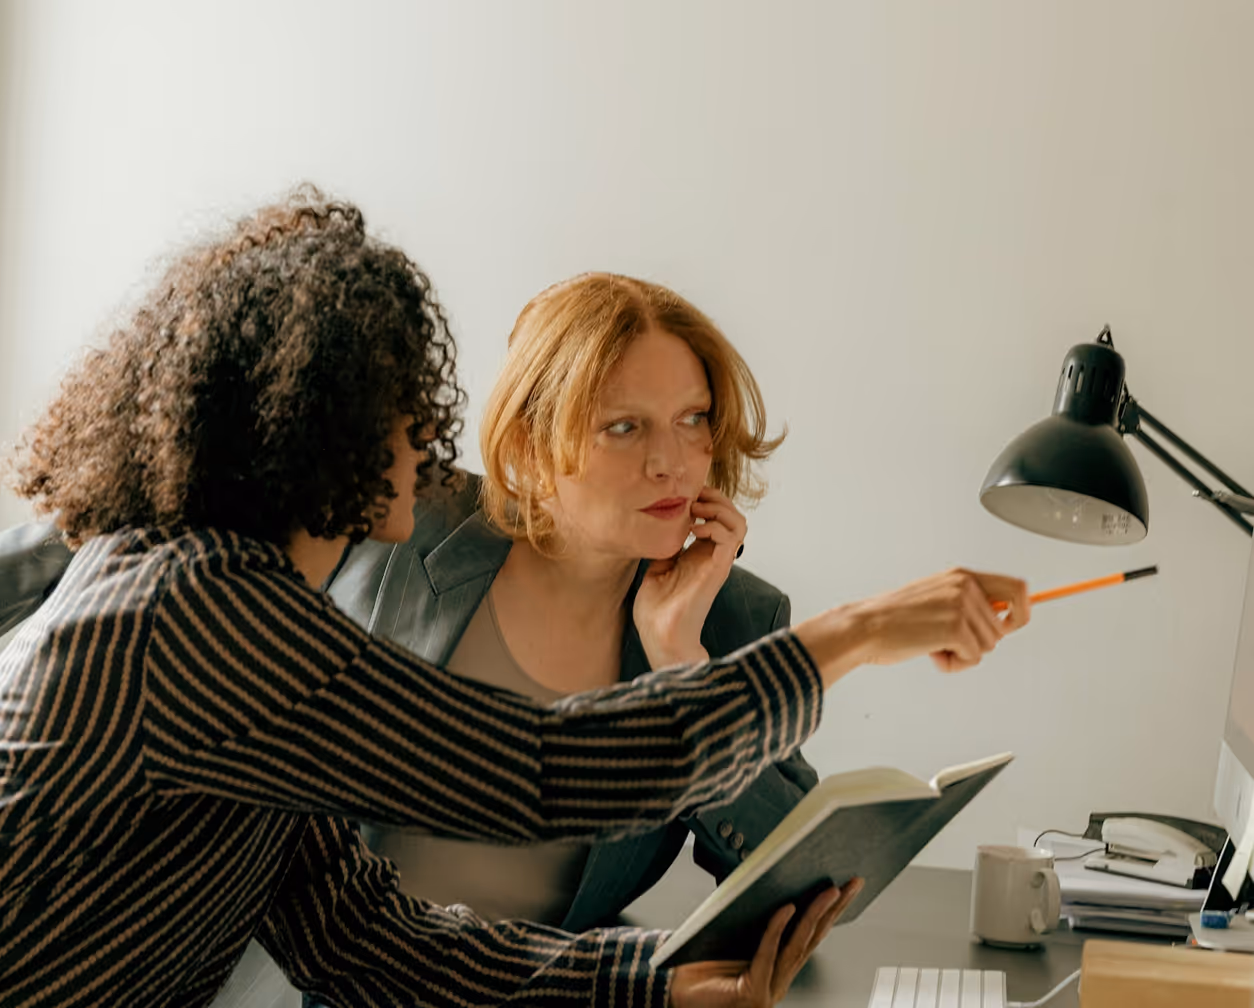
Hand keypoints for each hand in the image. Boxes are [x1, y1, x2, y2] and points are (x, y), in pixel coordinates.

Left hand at [633, 487, 746, 667]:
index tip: (684, 495)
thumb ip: (664, 548)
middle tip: (693, 497)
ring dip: (719, 508)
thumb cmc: (656, 609)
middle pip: (733, 515)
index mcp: (700, 554)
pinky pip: (730, 538)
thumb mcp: (656, 568)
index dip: (705, 499)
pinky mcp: (717, 570)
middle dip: (715, 498)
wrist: (659, 635)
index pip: (717, 517)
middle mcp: (713, 556)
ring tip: (696, 511)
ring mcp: (717, 563)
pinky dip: (715, 525)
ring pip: (739, 523)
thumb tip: (658, 528)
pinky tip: (694, 529)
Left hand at [668, 879, 863, 1007]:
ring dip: (814, 915)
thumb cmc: (700, 964)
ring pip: (797, 947)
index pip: (811, 935)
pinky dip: (777, 930)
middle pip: (812, 939)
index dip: (831, 912)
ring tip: (828, 891)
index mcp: (778, 965)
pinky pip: (768, 955)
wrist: (675, 991)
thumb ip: (748, 910)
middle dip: (834, 910)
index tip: (846, 887)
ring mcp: (769, 988)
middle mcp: (779, 978)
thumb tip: (757, 873)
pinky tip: (786, 909)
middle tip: (850, 884)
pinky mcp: (753, 993)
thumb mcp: (731, 931)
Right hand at [794, 568, 1029, 686]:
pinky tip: (931, 653)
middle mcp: (965, 586)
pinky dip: (953, 663)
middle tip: (954, 642)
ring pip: (989, 644)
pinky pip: (974, 658)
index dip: (1023, 611)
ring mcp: (961, 605)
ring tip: (933, 644)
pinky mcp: (956, 628)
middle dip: (981, 641)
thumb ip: (966, 603)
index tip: (1014, 624)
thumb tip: (1003, 619)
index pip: (1018, 587)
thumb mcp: (935, 598)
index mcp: (961, 576)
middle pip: (1004, 626)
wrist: (865, 627)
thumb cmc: (894, 619)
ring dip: (963, 653)